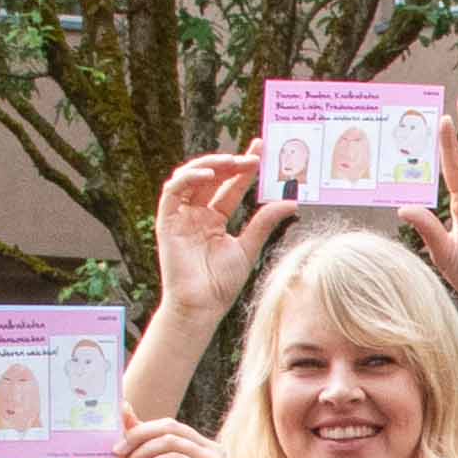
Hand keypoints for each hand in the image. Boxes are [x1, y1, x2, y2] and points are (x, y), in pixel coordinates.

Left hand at [117, 415, 246, 457]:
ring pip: (168, 440)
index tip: (116, 441)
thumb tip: (123, 445)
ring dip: (140, 453)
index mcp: (201, 451)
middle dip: (136, 436)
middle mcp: (210, 451)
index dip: (140, 428)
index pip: (168, 427)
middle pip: (168, 427)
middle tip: (116, 452)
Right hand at [153, 150, 265, 329]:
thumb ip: (265, 222)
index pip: (230, 185)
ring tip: (232, 162)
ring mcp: (181, 216)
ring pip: (190, 178)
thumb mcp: (249, 247)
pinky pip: (173, 192)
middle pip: (212, 177)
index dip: (244, 168)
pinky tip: (208, 175)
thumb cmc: (222, 284)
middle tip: (252, 156)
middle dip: (230, 163)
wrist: (202, 306)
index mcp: (214, 219)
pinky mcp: (167, 221)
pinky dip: (188, 179)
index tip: (260, 151)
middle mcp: (197, 214)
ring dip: (210, 165)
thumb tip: (290, 202)